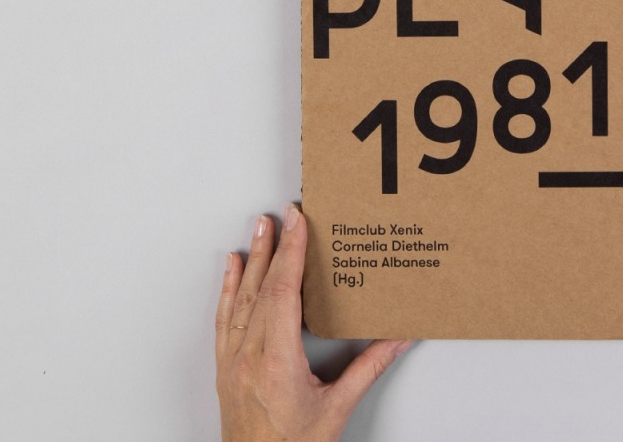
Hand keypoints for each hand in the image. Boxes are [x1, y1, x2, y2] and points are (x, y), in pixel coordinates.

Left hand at [215, 205, 412, 441]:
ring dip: (251, 260)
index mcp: (277, 362)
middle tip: (282, 213)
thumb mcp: (337, 408)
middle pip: (261, 289)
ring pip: (240, 299)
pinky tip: (231, 268)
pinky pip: (224, 319)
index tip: (298, 223)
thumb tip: (398, 338)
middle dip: (274, 246)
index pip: (283, 294)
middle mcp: (249, 356)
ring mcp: (233, 362)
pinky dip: (228, 288)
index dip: (291, 255)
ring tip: (259, 227)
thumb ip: (369, 368)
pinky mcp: (226, 369)